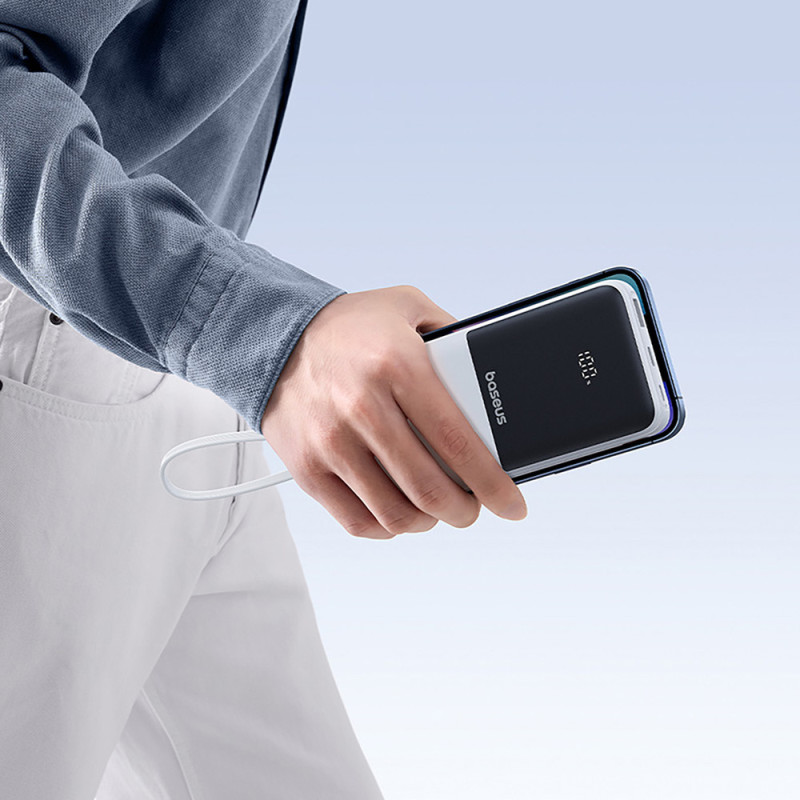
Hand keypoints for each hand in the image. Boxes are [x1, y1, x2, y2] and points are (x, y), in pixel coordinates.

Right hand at [260, 285, 526, 538]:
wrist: (274, 336)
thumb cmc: (348, 327)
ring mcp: (331, 442)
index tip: (511, 504)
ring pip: (396, 514)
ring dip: (428, 521)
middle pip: (430, 489)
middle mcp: (362, 406)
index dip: (493, 484)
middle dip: (465, 511)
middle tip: (473, 506)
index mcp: (397, 365)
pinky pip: (357, 521)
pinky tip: (398, 511)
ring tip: (436, 507)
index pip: (458, 442)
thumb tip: (492, 380)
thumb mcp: (409, 307)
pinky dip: (387, 528)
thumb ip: (454, 337)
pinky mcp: (308, 468)